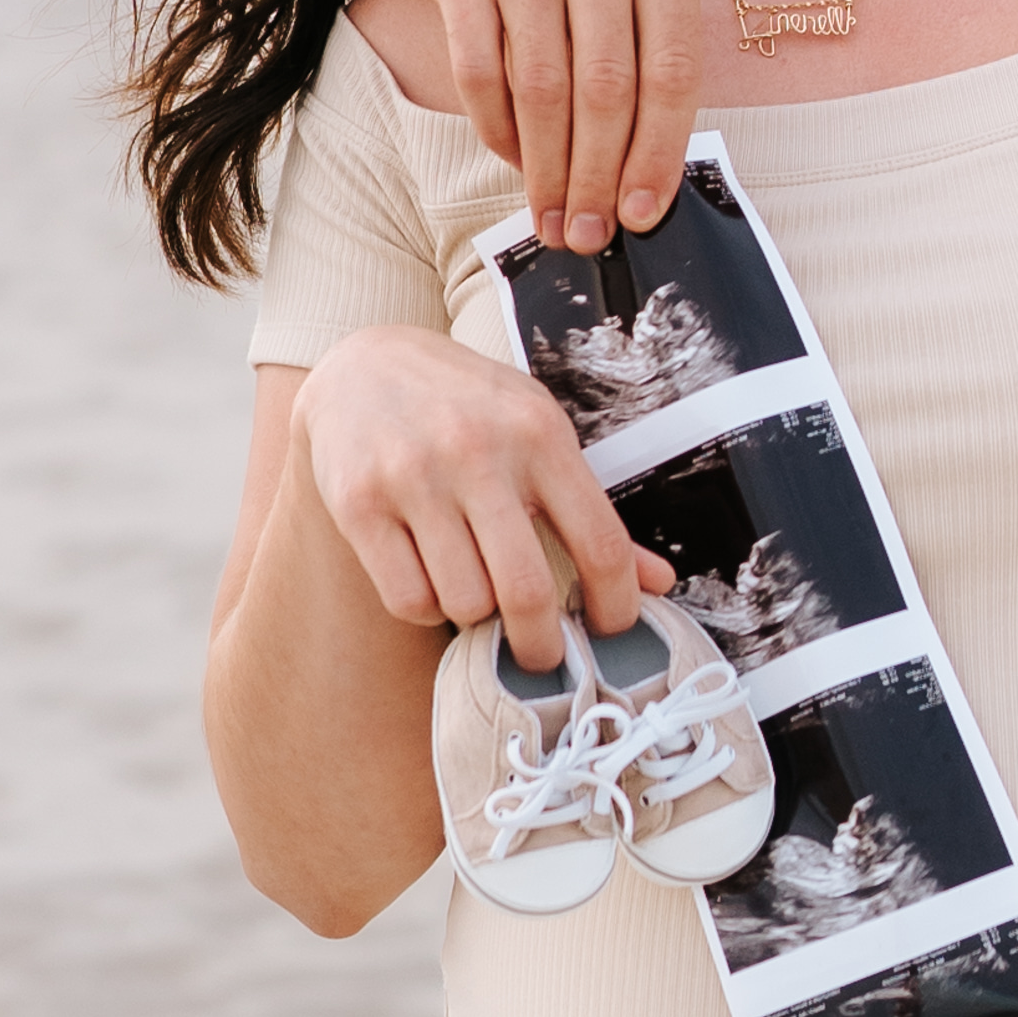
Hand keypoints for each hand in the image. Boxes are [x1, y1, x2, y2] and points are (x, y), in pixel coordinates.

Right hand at [293, 323, 673, 669]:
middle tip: (541, 655)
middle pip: (526, 591)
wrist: (365, 362)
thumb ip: (593, 511)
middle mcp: (476, 452)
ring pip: (464, 603)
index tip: (612, 630)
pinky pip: (408, 599)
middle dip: (541, 645)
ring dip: (475, 615)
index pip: (600, 542)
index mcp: (538, 433)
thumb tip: (659, 583)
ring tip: (474, 584)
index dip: (617, 605)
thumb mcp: (538, 434)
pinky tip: (430, 575)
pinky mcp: (358, 504)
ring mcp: (413, 478)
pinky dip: (426, 606)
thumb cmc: (468, 406)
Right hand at [419, 0, 705, 255]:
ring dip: (547, 168)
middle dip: (597, 177)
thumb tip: (645, 183)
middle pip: (607, 89)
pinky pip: (480, 73)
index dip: (658, 155)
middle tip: (588, 233)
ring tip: (551, 215)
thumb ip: (652, 56)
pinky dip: (499, 131)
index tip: (642, 215)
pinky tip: (515, 160)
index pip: (671, 72)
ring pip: (542, 89)